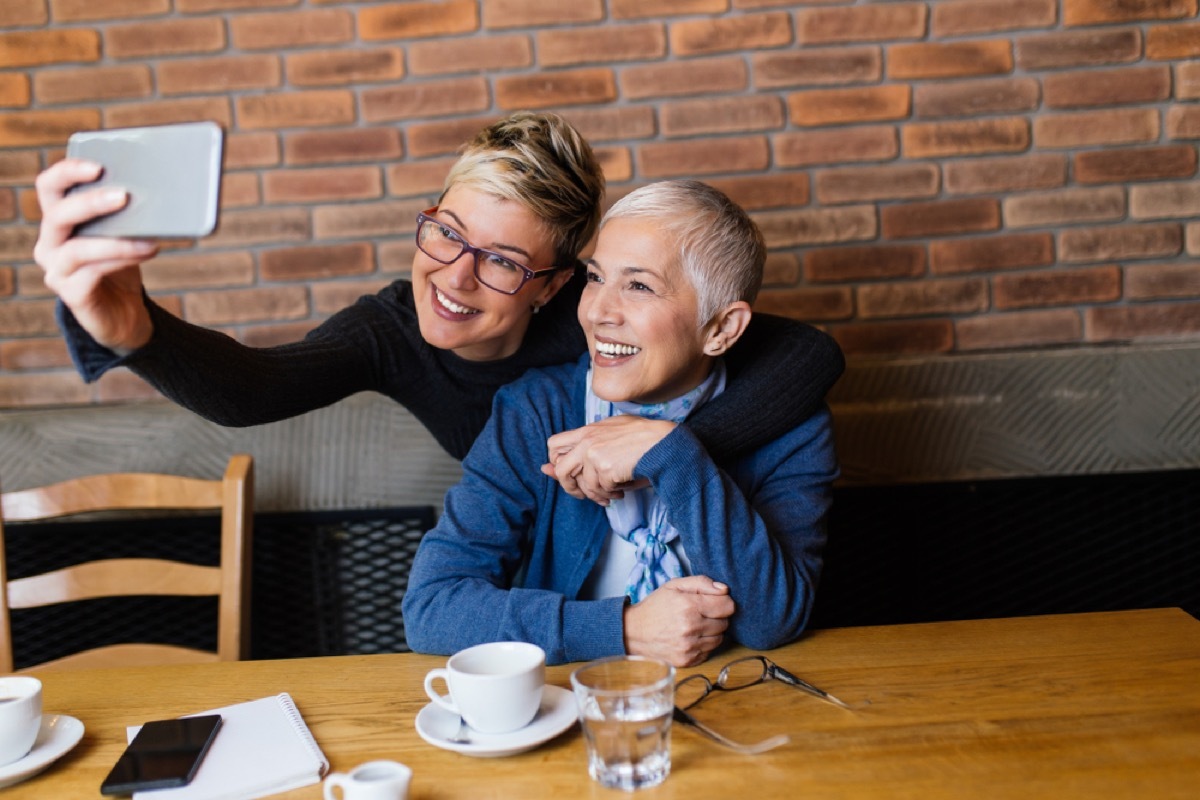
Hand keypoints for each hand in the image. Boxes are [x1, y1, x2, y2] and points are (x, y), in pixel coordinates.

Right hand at [33, 159, 158, 353]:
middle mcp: (49, 243)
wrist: (126, 314)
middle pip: (58, 214)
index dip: (68, 172)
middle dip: (91, 202)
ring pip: (76, 249)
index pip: (49, 186)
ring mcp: (57, 271)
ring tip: (150, 238)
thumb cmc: (123, 264)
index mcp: (59, 220)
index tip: (98, 166)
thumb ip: (128, 212)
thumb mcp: (125, 234)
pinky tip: (146, 253)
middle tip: (124, 196)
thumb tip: (160, 184)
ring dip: (115, 240)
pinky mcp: (72, 295)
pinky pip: (92, 274)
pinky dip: (120, 261)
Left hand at [540, 416, 673, 504]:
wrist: (662, 442)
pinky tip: (621, 490)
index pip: (554, 444)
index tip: (567, 476)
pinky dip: (611, 494)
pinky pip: (601, 489)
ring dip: (597, 494)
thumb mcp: (610, 436)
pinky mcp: (605, 467)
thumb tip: (546, 469)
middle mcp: (587, 440)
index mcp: (587, 430)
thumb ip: (582, 449)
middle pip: (561, 469)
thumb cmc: (641, 439)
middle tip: (583, 493)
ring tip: (611, 493)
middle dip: (570, 486)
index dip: (556, 463)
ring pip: (584, 484)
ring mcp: (594, 453)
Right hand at [623, 576, 734, 667]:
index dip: (722, 602)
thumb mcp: (674, 585)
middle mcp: (691, 627)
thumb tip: (725, 590)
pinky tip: (690, 638)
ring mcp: (690, 646)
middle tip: (700, 613)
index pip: (728, 606)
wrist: (634, 632)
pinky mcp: (688, 660)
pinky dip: (703, 644)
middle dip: (716, 616)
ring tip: (695, 626)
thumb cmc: (656, 606)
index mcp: (689, 605)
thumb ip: (701, 582)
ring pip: (719, 638)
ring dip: (711, 631)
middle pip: (725, 622)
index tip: (713, 602)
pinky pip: (709, 651)